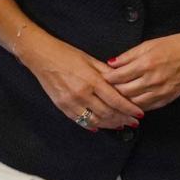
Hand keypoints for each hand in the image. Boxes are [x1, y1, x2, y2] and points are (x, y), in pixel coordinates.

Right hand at [23, 36, 142, 130]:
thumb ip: (107, 73)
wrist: (41, 56)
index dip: (129, 109)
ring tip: (120, 125)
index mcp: (91, 80)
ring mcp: (71, 102)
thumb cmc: (66, 54)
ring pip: (96, 121)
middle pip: (108, 113)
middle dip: (123, 119)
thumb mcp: (89, 59)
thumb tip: (123, 83)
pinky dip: (93, 125)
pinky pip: (81, 121)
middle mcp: (82, 94)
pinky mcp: (62, 107)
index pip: (115, 100)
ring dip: (110, 125)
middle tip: (133, 122)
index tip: (139, 114)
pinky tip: (100, 126)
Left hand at [102, 27, 179, 111]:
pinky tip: (130, 103)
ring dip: (124, 101)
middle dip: (112, 92)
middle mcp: (153, 80)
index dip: (107, 79)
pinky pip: (148, 107)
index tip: (100, 79)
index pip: (119, 77)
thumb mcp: (147, 45)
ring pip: (135, 103)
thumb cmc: (172, 45)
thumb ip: (128, 56)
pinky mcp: (168, 99)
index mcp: (146, 64)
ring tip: (115, 98)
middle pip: (124, 92)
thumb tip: (111, 64)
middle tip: (104, 90)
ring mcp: (161, 91)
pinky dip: (137, 106)